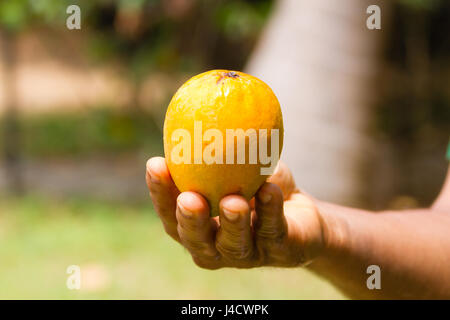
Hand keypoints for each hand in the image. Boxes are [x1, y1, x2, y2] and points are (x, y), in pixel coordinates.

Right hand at [146, 157, 325, 268]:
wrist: (303, 214)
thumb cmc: (260, 188)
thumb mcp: (239, 167)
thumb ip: (217, 151)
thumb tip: (198, 108)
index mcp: (200, 228)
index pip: (171, 216)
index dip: (160, 194)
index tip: (155, 164)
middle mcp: (218, 248)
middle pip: (196, 241)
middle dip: (190, 221)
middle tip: (189, 199)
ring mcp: (249, 255)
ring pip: (234, 245)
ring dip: (233, 223)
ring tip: (233, 201)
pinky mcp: (280, 252)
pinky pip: (273, 231)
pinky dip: (270, 210)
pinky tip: (269, 189)